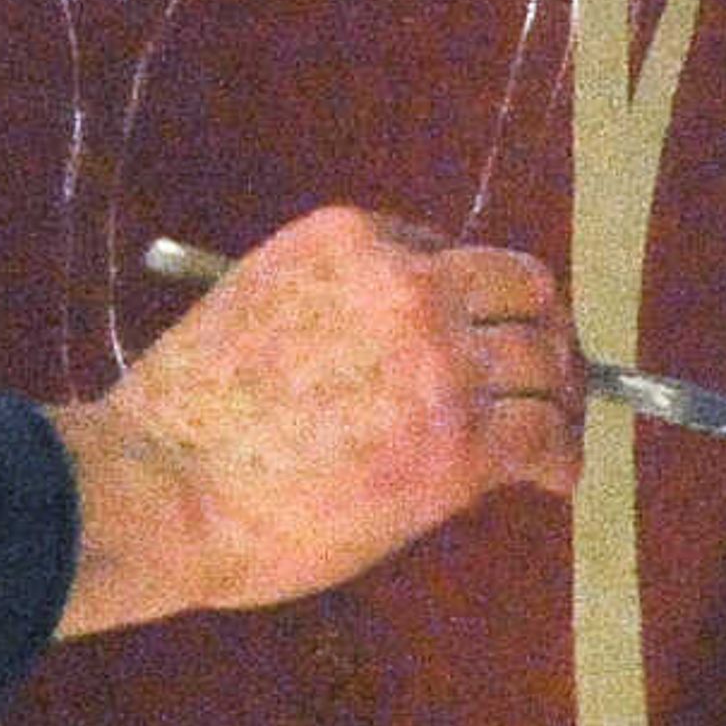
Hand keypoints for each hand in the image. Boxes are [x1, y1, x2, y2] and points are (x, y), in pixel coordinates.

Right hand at [48, 205, 579, 634]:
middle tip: (546, 369)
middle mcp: (408, 286)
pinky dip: (560, 457)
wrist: (164, 484)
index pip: (445, 252)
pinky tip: (553, 477)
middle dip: (539, 329)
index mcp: (346, 240)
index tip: (474, 336)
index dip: (469, 299)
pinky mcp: (460, 444)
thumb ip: (329, 310)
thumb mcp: (251, 307)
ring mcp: (442, 363)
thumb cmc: (183, 419)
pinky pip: (545, 438)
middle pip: (520, 289)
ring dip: (560, 396)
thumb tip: (383, 358)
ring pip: (546, 363)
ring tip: (558, 429)